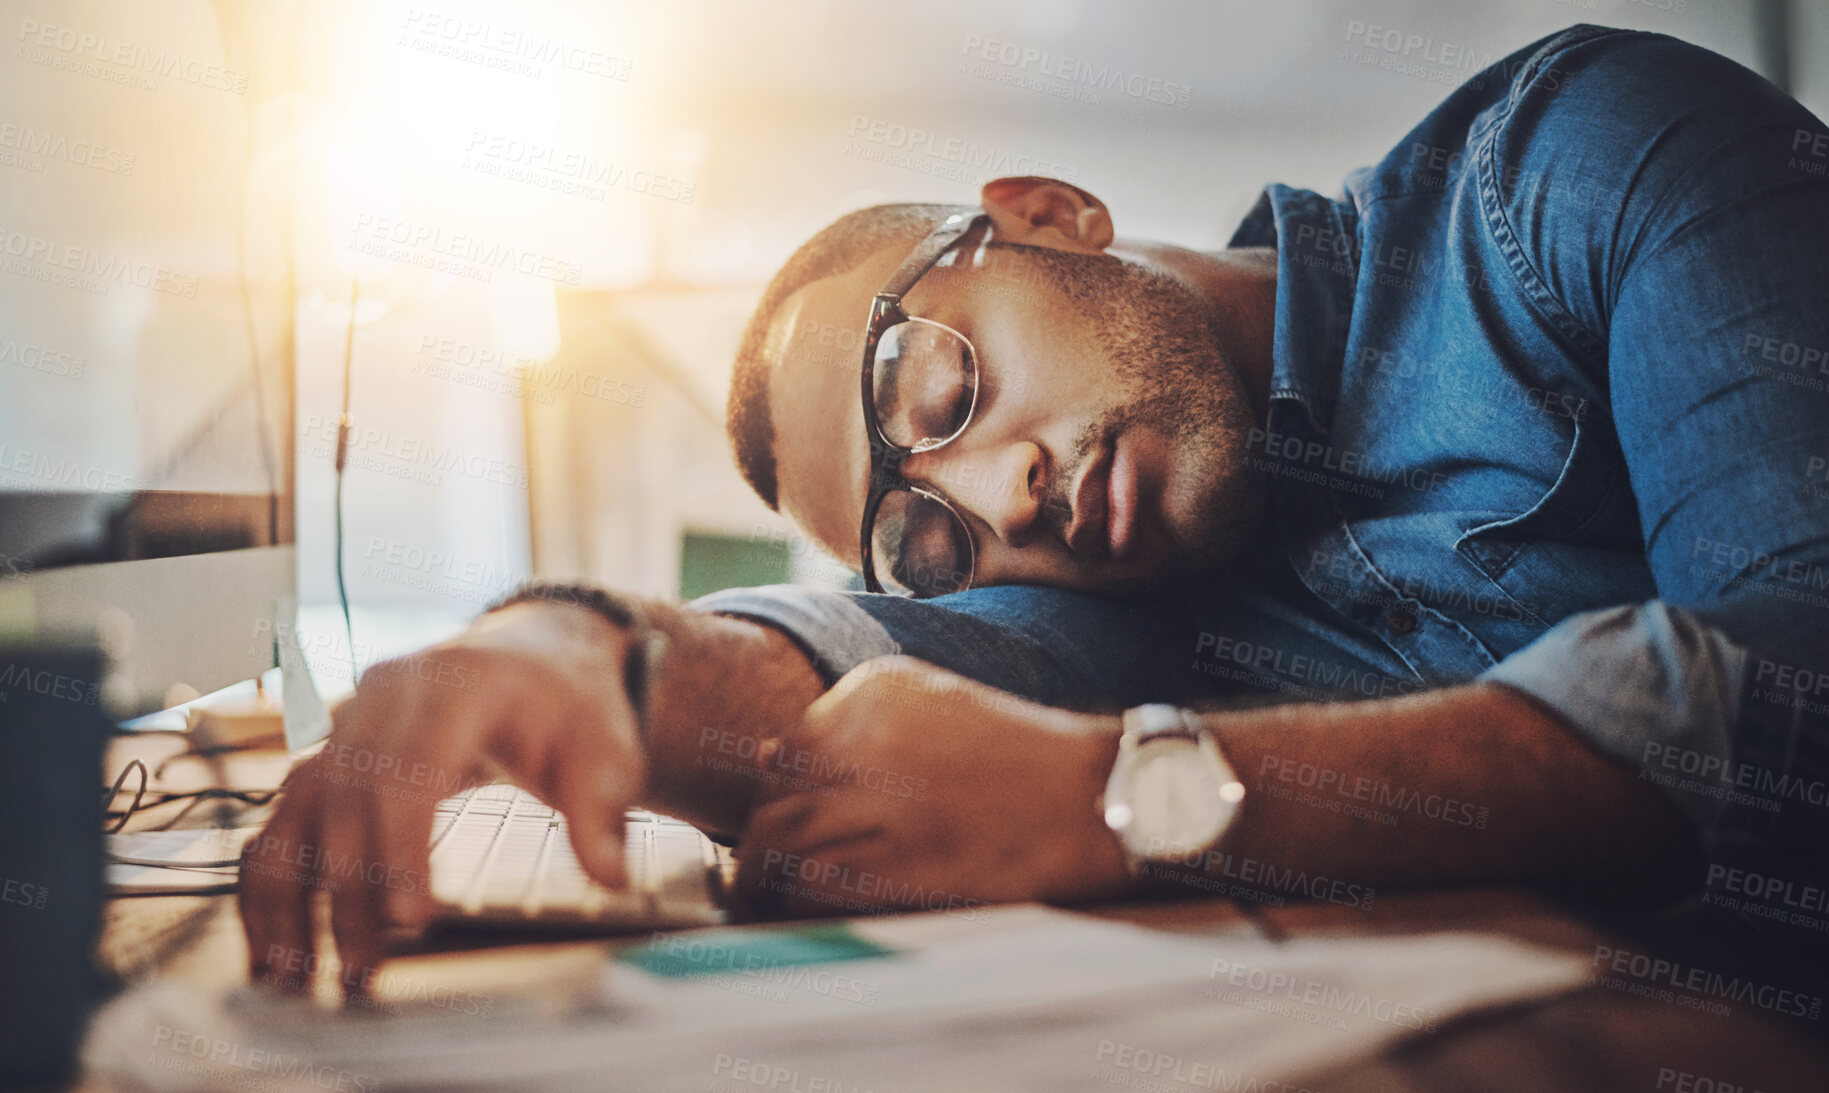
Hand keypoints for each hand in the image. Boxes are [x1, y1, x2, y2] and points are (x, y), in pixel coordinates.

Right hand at [238, 603, 645, 997]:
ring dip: (293, 896)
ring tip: (302, 978)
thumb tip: (612, 877)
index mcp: (456, 683)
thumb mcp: (603, 749)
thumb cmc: (568, 710)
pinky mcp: (328, 753)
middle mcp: (386, 695)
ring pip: (298, 809)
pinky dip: (269, 883)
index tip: (410, 918)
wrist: (534, 663)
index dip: (403, 843)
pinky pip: (280, 818)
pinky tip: (274, 948)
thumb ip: (602, 811)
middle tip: (365, 972)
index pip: (413, 765)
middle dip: (351, 890)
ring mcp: (347, 720)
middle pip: (349, 795)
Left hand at [734, 656, 1129, 918]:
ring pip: (780, 843)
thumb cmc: (1017, 757)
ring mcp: (883, 800)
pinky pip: (813, 884)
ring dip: (762, 878)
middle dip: (756, 842)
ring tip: (761, 900)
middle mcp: (868, 737)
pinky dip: (797, 900)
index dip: (774, 796)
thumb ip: (853, 724)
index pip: (784, 748)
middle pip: (774, 797)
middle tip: (750, 875)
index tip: (780, 824)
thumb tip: (762, 753)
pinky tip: (806, 911)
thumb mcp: (935, 704)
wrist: (1095, 796)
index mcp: (874, 690)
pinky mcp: (900, 860)